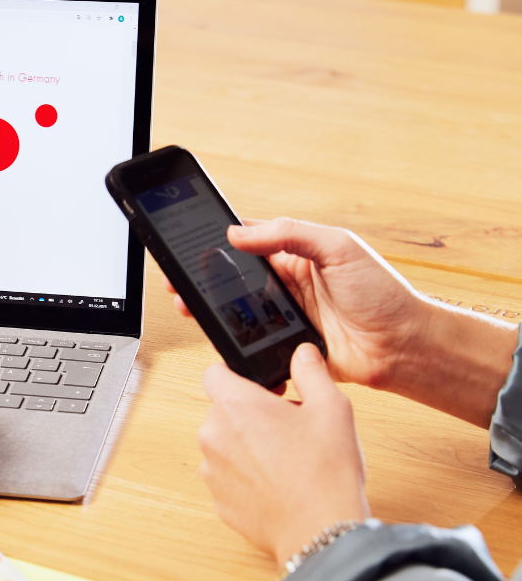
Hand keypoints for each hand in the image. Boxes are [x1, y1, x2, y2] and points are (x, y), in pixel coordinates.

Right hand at [166, 218, 515, 425]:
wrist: (402, 347)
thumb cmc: (382, 294)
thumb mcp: (339, 247)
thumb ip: (290, 234)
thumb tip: (239, 233)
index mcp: (295, 255)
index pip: (247, 242)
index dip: (217, 242)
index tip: (189, 242)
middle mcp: (285, 285)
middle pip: (231, 278)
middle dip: (202, 278)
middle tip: (178, 280)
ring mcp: (281, 317)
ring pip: (234, 311)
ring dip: (208, 309)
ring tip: (186, 305)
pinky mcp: (282, 347)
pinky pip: (248, 342)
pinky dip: (230, 340)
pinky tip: (214, 333)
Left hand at [198, 343, 369, 564]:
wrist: (321, 530)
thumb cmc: (325, 470)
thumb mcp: (331, 408)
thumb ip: (312, 372)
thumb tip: (302, 354)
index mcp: (235, 405)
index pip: (215, 372)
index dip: (238, 375)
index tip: (261, 386)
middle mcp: (213, 435)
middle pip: (223, 411)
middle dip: (251, 414)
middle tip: (288, 426)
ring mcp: (212, 470)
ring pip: (226, 446)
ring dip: (248, 446)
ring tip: (287, 460)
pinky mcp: (218, 500)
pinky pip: (229, 478)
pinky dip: (247, 477)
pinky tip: (278, 485)